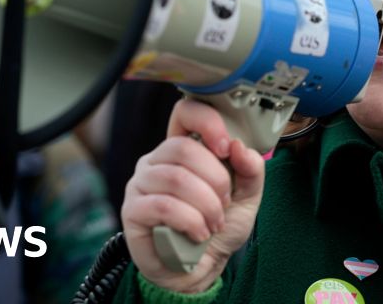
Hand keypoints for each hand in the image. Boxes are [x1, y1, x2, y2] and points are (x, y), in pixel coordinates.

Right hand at [121, 98, 265, 292]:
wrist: (200, 268)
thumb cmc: (217, 227)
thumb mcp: (246, 197)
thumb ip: (250, 170)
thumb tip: (239, 146)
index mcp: (183, 149)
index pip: (185, 113)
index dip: (207, 123)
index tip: (227, 147)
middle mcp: (157, 161)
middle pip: (183, 148)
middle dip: (215, 179)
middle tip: (225, 202)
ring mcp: (140, 184)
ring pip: (175, 178)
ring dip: (206, 204)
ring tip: (214, 223)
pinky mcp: (132, 211)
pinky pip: (162, 206)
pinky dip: (190, 221)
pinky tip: (199, 234)